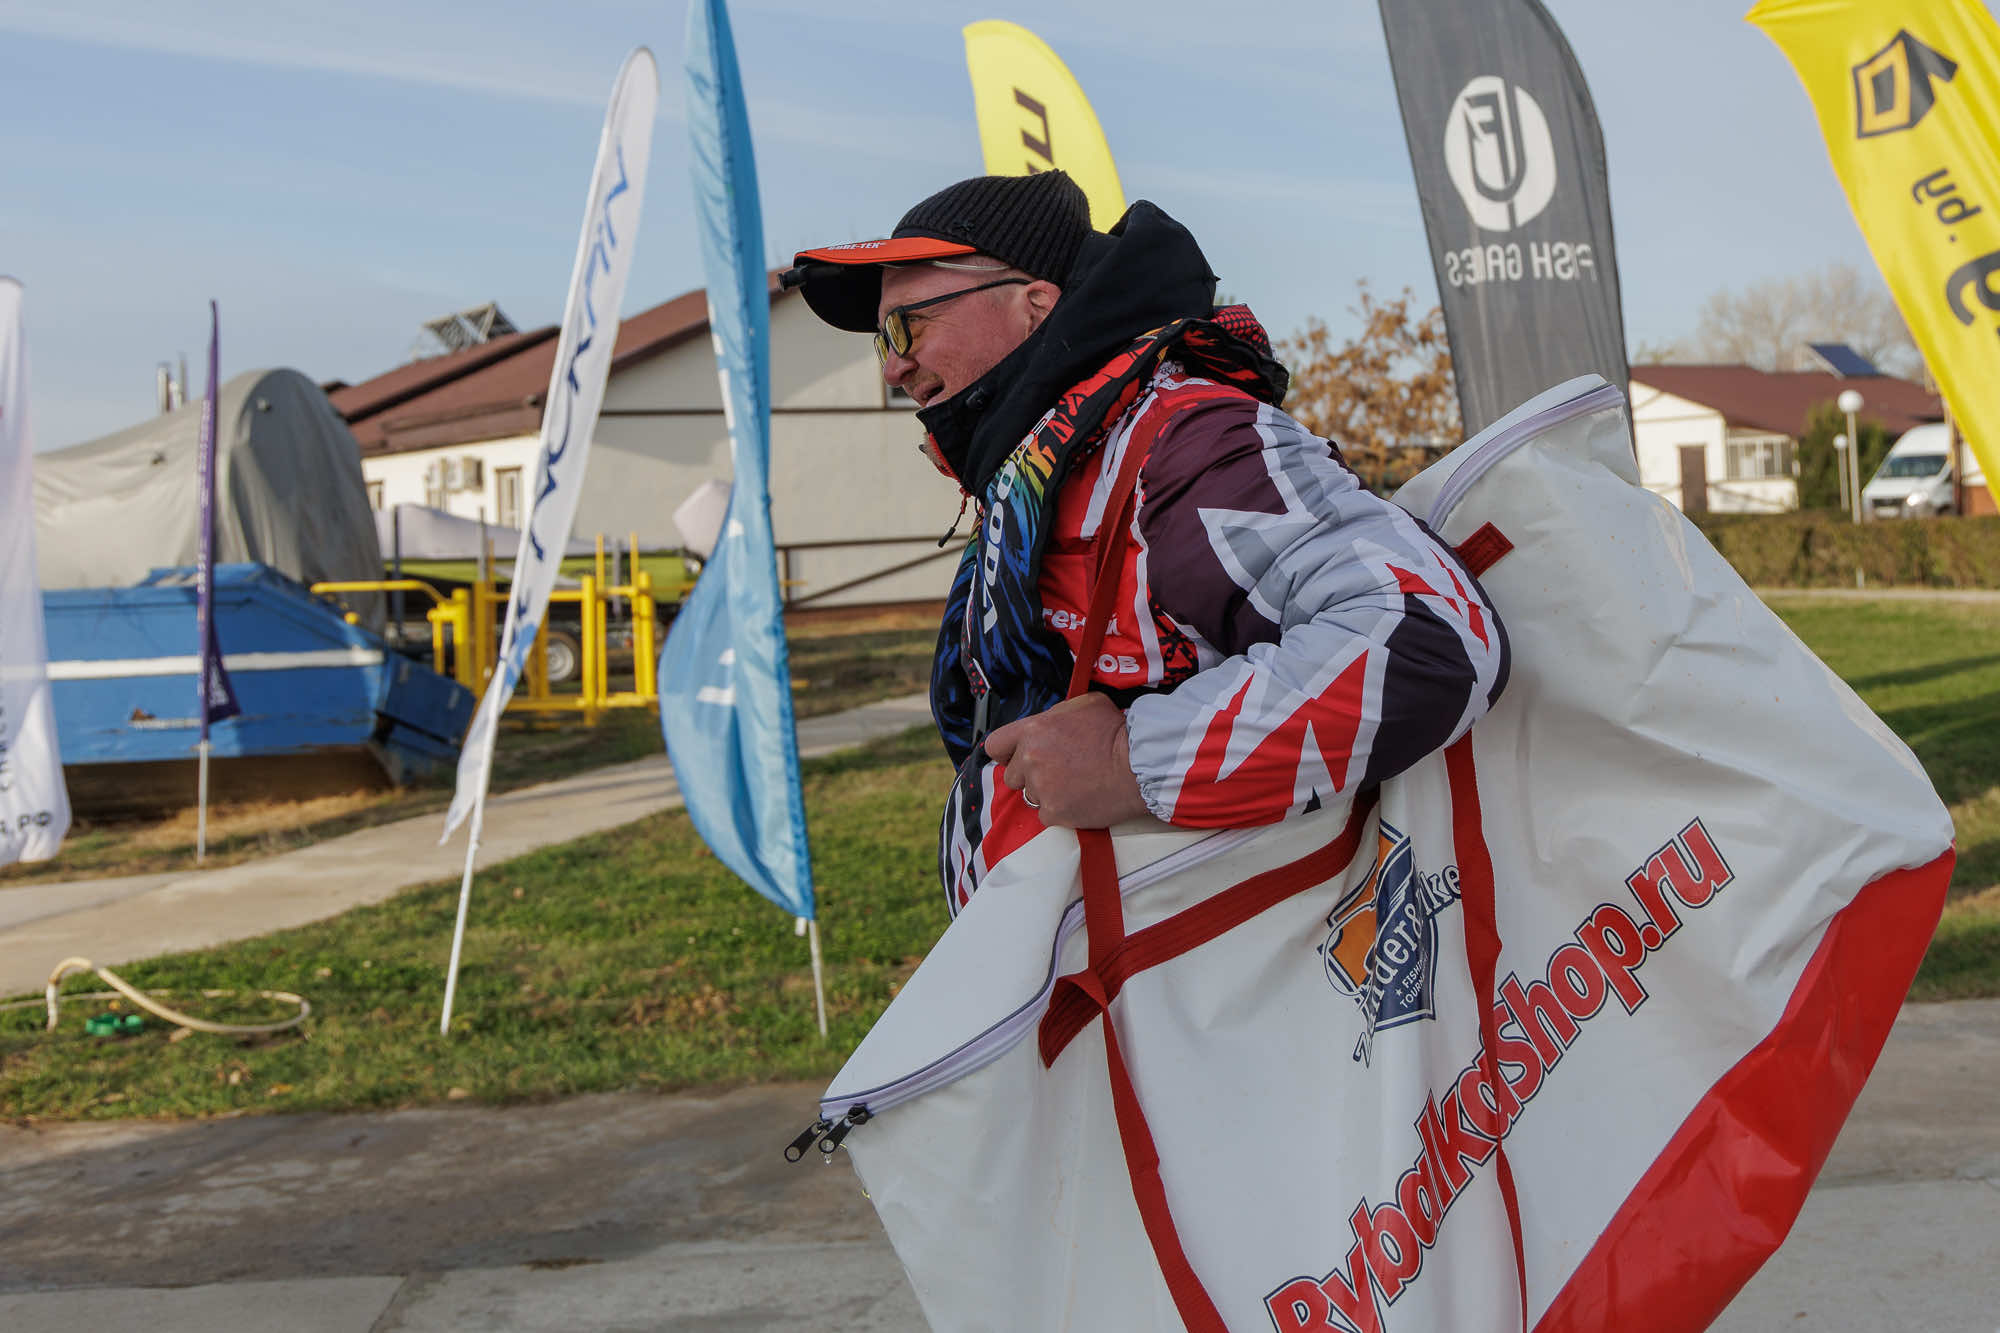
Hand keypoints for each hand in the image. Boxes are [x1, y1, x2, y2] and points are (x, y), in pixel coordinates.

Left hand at [983, 693, 1152, 828]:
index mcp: (1033, 730)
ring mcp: (1041, 788)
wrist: (1139, 764)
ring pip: (1031, 796)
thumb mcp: (1085, 704)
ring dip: (1047, 793)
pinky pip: (1047, 816)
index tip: (1017, 758)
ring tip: (1074, 785)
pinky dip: (1061, 811)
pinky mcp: (1054, 813)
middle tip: (1057, 772)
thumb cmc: (1117, 732)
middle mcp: (1031, 759)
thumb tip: (1050, 722)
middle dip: (1030, 775)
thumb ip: (1057, 714)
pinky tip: (1080, 799)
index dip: (1006, 753)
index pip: (995, 745)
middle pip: (1011, 776)